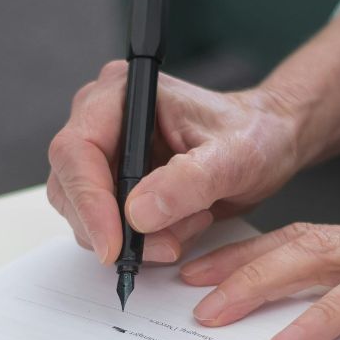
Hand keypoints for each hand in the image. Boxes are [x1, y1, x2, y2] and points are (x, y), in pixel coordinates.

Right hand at [46, 62, 305, 263]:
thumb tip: (137, 214)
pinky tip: (182, 226)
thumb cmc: (254, 134)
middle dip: (113, 227)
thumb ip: (189, 181)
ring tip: (191, 222)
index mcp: (121, 93)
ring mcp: (104, 153)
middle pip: (71, 186)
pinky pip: (107, 226)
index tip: (114, 244)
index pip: (76, 150)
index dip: (89, 201)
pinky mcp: (113, 184)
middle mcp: (102, 120)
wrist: (269, 143)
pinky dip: (141, 241)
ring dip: (134, 238)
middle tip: (167, 246)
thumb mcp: (234, 157)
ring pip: (84, 213)